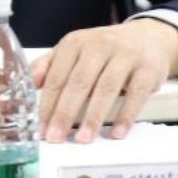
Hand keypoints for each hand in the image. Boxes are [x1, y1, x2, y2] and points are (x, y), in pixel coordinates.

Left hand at [30, 18, 177, 142]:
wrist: (148, 38)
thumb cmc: (105, 50)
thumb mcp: (76, 50)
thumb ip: (50, 64)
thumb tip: (29, 82)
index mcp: (76, 43)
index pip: (57, 75)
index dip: (48, 103)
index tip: (41, 127)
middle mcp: (99, 45)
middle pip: (79, 82)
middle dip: (65, 112)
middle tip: (56, 137)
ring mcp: (125, 55)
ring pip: (106, 88)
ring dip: (93, 116)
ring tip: (83, 139)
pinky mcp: (148, 68)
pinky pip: (136, 93)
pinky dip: (126, 115)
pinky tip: (117, 132)